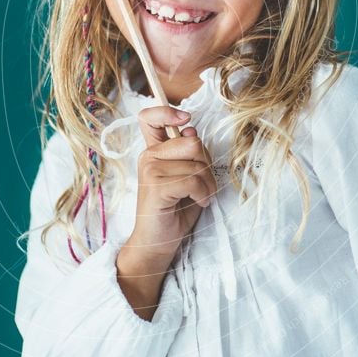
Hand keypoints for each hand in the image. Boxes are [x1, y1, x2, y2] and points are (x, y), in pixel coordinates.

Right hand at [127, 106, 217, 267]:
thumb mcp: (187, 177)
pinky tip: (198, 203)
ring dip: (208, 183)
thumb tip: (190, 130)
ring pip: (197, 163)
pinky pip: (194, 180)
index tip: (185, 121)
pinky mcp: (156, 187)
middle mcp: (148, 157)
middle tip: (202, 186)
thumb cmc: (175, 211)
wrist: (157, 245)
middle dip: (207, 165)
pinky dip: (203, 193)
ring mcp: (150, 170)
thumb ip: (189, 154)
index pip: (150, 118)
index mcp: (154, 152)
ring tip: (199, 197)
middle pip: (193, 142)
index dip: (167, 112)